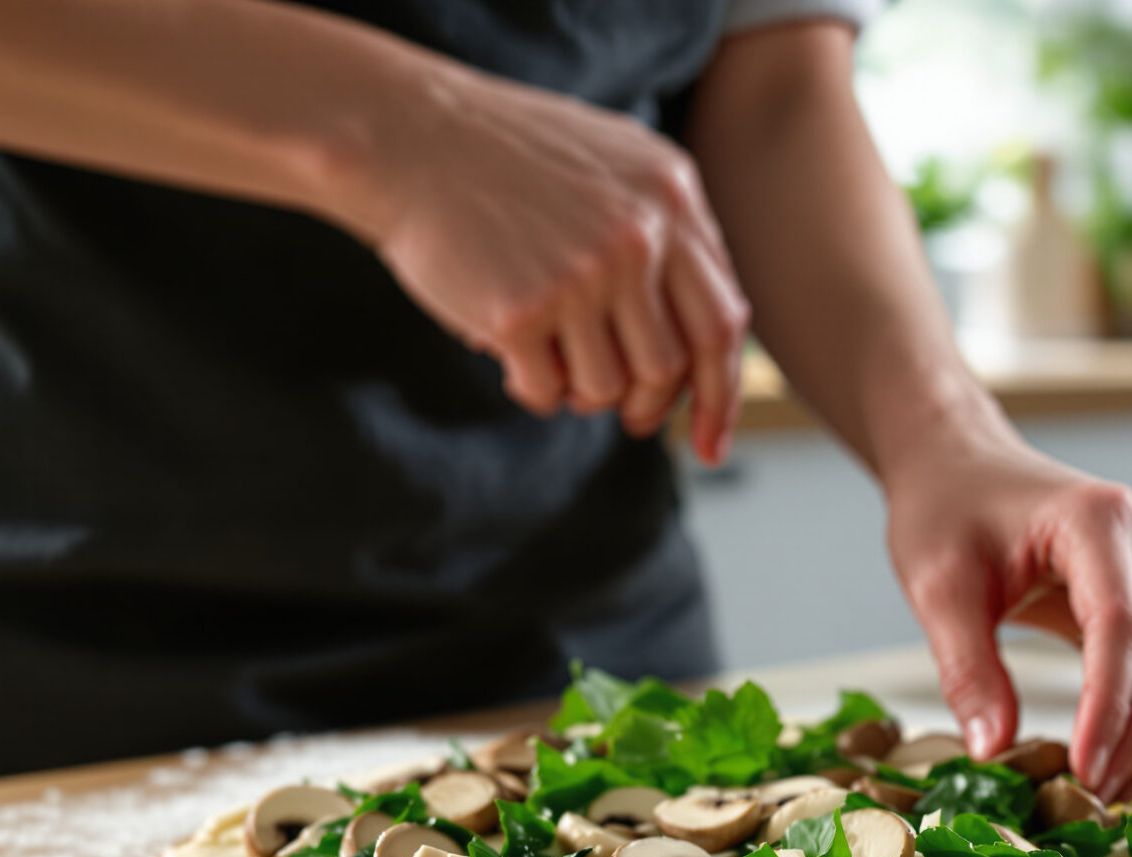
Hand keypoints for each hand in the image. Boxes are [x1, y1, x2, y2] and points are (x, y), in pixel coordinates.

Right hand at [350, 67, 748, 462]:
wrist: (408, 137)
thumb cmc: (507, 160)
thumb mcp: (612, 166)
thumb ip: (666, 231)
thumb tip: (706, 343)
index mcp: (671, 196)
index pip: (723, 320)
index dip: (721, 393)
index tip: (711, 443)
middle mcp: (637, 234)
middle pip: (672, 366)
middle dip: (652, 408)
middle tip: (632, 420)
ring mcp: (580, 273)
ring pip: (609, 387)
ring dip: (580, 391)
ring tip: (550, 355)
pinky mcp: (521, 309)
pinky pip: (548, 392)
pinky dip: (533, 389)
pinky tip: (512, 357)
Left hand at [883, 436, 1131, 802]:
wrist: (966, 469)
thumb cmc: (950, 514)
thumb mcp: (937, 589)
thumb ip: (967, 669)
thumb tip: (995, 751)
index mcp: (1097, 519)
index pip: (1124, 629)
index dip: (1111, 711)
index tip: (1083, 774)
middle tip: (1093, 798)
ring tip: (1114, 790)